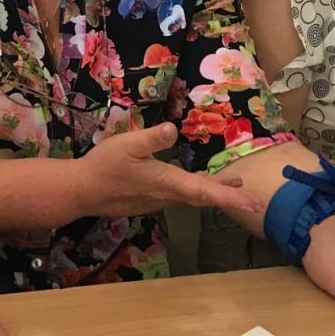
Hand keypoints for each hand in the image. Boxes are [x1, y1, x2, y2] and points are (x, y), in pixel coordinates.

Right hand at [77, 123, 261, 219]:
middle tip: (254, 200)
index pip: (205, 192)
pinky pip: (179, 197)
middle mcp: (167, 196)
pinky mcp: (149, 201)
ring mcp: (158, 201)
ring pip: (192, 198)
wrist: (81, 191)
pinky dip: (195, 192)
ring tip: (233, 185)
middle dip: (229, 196)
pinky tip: (195, 185)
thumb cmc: (103, 166)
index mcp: (167, 182)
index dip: (230, 197)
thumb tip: (172, 130)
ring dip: (214, 193)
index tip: (253, 205)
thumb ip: (151, 139)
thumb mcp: (126, 145)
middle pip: (204, 197)